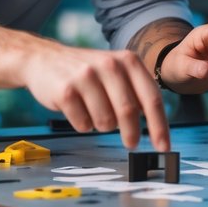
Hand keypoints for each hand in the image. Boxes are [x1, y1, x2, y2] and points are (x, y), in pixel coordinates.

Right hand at [19, 39, 169, 150]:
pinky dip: (83, 124)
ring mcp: (86, 76)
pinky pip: (83, 124)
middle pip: (129, 112)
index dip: (160, 126)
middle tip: (131, 143)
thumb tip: (157, 127)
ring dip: (102, 125)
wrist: (43, 59)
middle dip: (132, 134)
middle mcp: (109, 65)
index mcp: (128, 60)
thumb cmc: (86, 71)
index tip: (164, 147)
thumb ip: (136, 92)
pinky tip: (77, 109)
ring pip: (105, 122)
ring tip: (93, 110)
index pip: (151, 98)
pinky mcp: (65, 90)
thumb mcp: (116, 71)